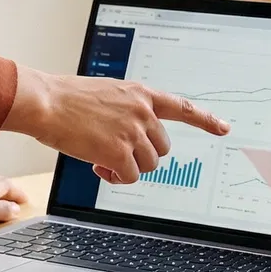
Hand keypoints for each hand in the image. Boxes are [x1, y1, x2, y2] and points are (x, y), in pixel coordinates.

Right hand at [2, 65, 229, 183]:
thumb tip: (132, 140)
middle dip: (142, 155)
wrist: (46, 102)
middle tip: (116, 154)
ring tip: (102, 159)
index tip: (224, 127)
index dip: (205, 119)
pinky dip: (116, 177)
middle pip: (162, 148)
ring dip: (128, 167)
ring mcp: (133, 132)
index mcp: (141, 93)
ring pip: (148, 165)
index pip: (182, 107)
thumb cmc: (67, 98)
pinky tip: (99, 167)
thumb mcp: (107, 94)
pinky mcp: (119, 152)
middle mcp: (142, 111)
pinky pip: (129, 177)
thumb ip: (126, 111)